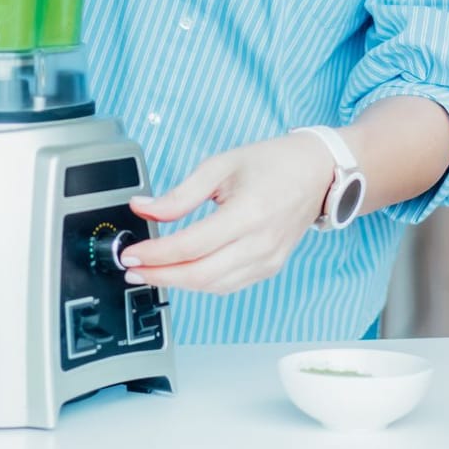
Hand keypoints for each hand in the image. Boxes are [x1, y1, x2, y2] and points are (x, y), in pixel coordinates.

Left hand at [118, 133, 337, 294]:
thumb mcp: (221, 165)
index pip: (191, 246)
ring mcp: (268, 260)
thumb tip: (143, 208)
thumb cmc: (272, 163)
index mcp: (249, 213)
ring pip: (213, 286)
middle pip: (199, 275)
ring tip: (150, 272)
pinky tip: (182, 272)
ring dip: (177, 283)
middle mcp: (261, 243)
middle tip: (132, 270)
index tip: (130, 254)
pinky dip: (201, 283)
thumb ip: (181, 194)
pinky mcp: (270, 268)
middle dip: (159, 276)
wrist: (317, 172)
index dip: (155, 254)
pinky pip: (229, 285)